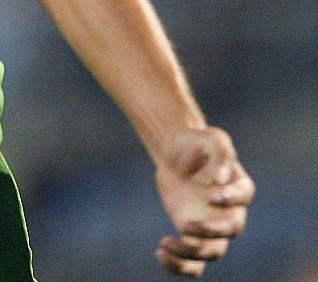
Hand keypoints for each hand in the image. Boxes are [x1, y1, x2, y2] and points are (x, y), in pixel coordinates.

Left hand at [153, 127, 253, 275]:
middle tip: (187, 225)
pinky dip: (179, 264)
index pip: (242, 196)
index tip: (211, 194)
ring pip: (212, 252)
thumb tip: (221, 177)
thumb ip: (220, 153)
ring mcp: (212, 226)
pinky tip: (159, 253)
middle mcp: (230, 211)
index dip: (230, 198)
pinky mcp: (193, 234)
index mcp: (238, 186)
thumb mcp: (209, 137)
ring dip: (191, 254)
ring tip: (165, 243)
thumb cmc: (195, 143)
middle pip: (230, 230)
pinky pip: (193, 261)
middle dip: (211, 232)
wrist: (176, 154)